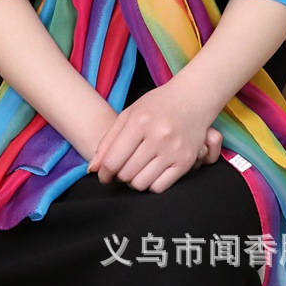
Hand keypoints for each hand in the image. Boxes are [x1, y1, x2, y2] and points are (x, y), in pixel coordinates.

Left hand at [86, 81, 222, 192]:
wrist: (192, 99)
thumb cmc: (157, 105)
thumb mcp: (129, 114)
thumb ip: (108, 141)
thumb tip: (93, 169)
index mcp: (140, 121)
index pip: (113, 160)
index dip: (104, 172)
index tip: (104, 174)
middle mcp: (158, 136)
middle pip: (126, 174)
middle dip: (119, 174)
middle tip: (123, 166)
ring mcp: (173, 150)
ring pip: (141, 183)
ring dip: (134, 180)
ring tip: (136, 168)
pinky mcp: (186, 161)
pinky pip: (159, 187)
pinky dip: (151, 183)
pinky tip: (151, 171)